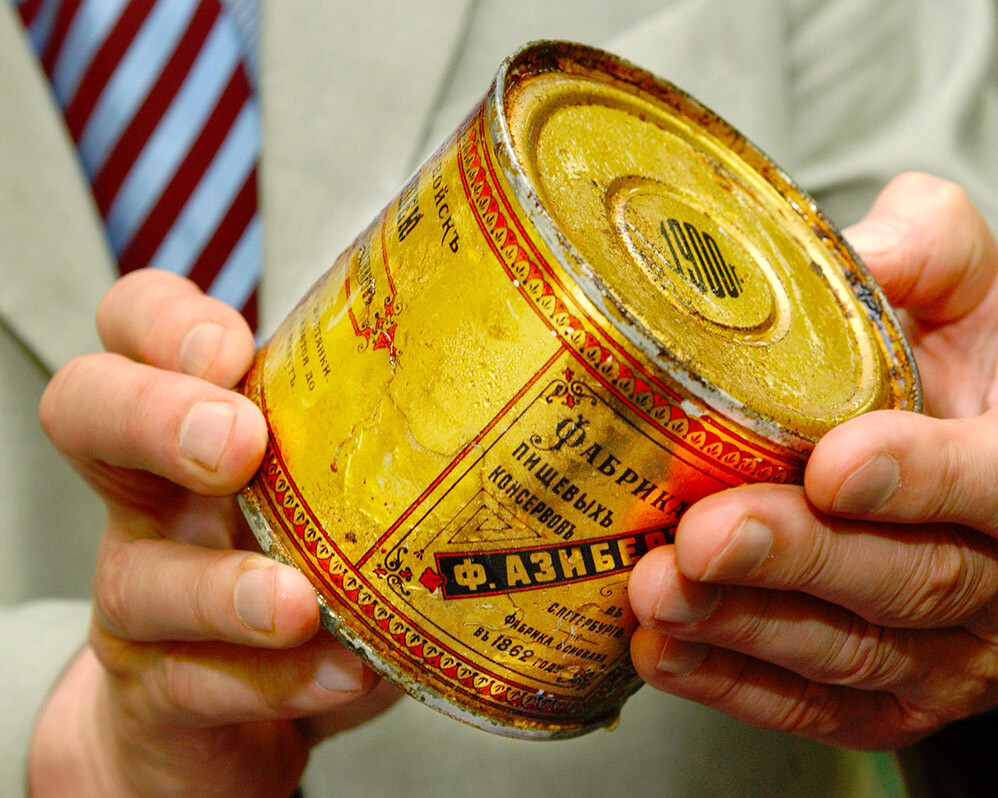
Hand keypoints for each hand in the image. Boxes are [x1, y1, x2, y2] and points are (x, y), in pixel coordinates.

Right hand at [32, 272, 400, 796]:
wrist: (222, 715)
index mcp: (195, 418)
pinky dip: (279, 679)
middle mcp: (152, 493)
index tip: (231, 347)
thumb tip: (519, 396)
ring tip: (300, 600)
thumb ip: (386, 441)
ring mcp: (144, 593)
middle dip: (157, 415)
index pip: (137, 326)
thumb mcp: (334, 486)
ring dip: (227, 586)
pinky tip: (341, 671)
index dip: (164, 323)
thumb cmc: (302, 567)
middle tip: (238, 442)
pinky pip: (200, 683)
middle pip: (88, 411)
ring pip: (142, 575)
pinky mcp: (160, 689)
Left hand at [626, 173, 997, 749]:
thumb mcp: (971, 293)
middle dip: (801, 559)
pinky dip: (738, 686)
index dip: (926, 476)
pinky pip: (822, 708)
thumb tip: (861, 247)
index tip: (832, 465)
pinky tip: (667, 652)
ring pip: (857, 652)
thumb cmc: (968, 376)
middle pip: (915, 578)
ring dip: (750, 626)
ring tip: (658, 591)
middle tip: (705, 534)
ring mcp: (965, 655)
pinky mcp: (902, 704)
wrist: (987, 493)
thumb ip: (930, 247)